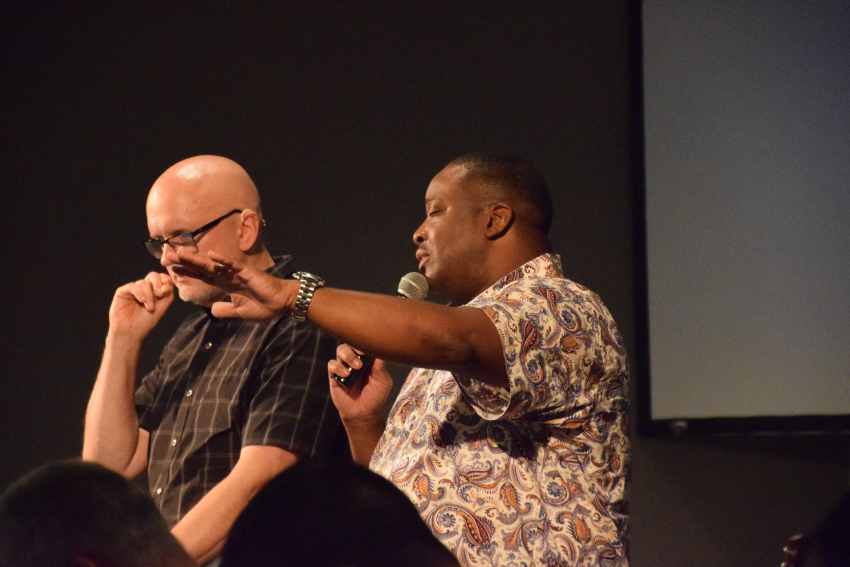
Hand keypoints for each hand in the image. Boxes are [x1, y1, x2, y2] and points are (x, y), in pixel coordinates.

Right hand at [108, 272, 174, 339]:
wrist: (131, 332)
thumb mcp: (162, 307)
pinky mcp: (122, 292)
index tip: (167, 286)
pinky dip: (139, 293)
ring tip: (150, 307)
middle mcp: (144, 289)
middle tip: (160, 295)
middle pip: (153, 275)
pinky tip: (142, 301)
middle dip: (158, 283)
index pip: (161, 278)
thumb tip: (169, 281)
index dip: (165, 279)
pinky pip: (133, 286)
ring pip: (144, 282)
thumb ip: (168, 294)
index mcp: (154, 292)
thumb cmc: (146, 322)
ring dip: (149, 295)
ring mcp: (133, 290)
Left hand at [176, 249, 297, 320]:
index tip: (172, 270)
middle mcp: (229, 276)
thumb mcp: (240, 312)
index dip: (188, 273)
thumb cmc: (264, 307)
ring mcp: (237, 272)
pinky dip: (222, 260)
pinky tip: (210, 255)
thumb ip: (226, 310)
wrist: (281, 304)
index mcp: (226, 285)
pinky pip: (233, 265)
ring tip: (180, 253)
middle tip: (167, 256)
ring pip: (213, 264)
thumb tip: (211, 310)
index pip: (203, 277)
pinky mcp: (247, 272)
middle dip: (185, 263)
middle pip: (203, 268)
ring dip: (197, 259)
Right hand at [328, 344, 392, 424]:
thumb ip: (380, 367)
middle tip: (361, 356)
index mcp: (368, 359)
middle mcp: (355, 359)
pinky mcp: (334, 375)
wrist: (362, 414)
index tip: (368, 345)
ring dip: (347, 356)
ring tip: (355, 368)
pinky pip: (332, 365)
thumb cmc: (375, 397)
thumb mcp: (383, 382)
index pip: (364, 343)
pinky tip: (346, 375)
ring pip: (340, 350)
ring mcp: (344, 366)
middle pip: (350, 343)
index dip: (365, 341)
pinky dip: (338, 367)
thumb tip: (379, 350)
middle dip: (355, 348)